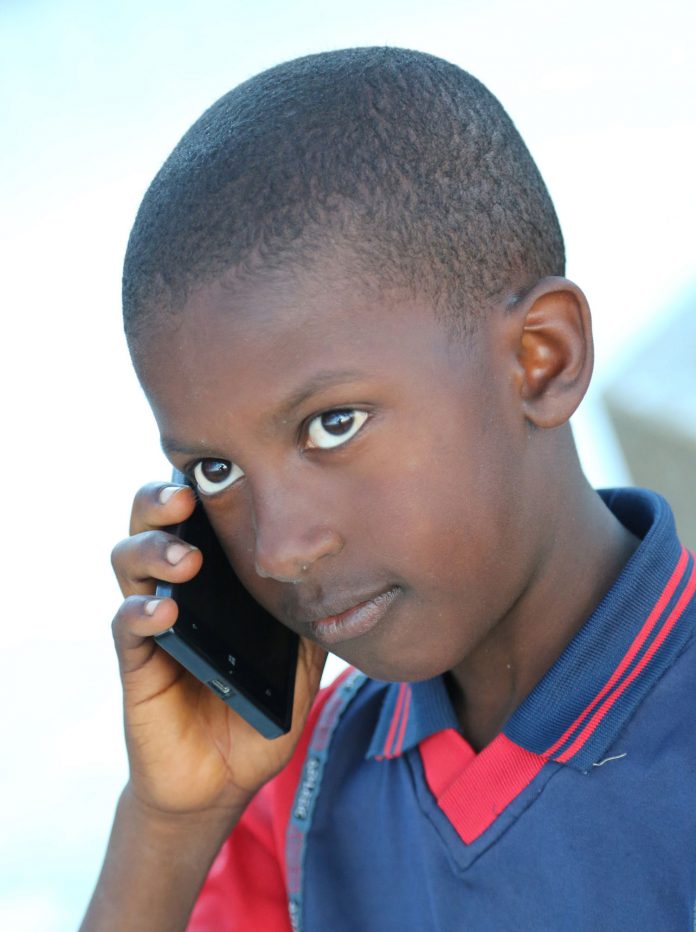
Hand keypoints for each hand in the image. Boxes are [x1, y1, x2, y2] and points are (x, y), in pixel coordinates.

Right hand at [110, 481, 326, 818]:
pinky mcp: (137, 664)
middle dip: (159, 500)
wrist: (222, 780)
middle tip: (184, 496)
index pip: (197, 519)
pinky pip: (127, 626)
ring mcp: (153, 624)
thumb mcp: (297, 662)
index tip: (223, 468)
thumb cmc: (256, 713)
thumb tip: (347, 578)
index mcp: (213, 582)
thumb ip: (309, 620)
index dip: (200, 487)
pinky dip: (142, 612)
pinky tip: (165, 611)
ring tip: (185, 559)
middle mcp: (176, 589)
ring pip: (128, 563)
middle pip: (150, 524)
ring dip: (152, 550)